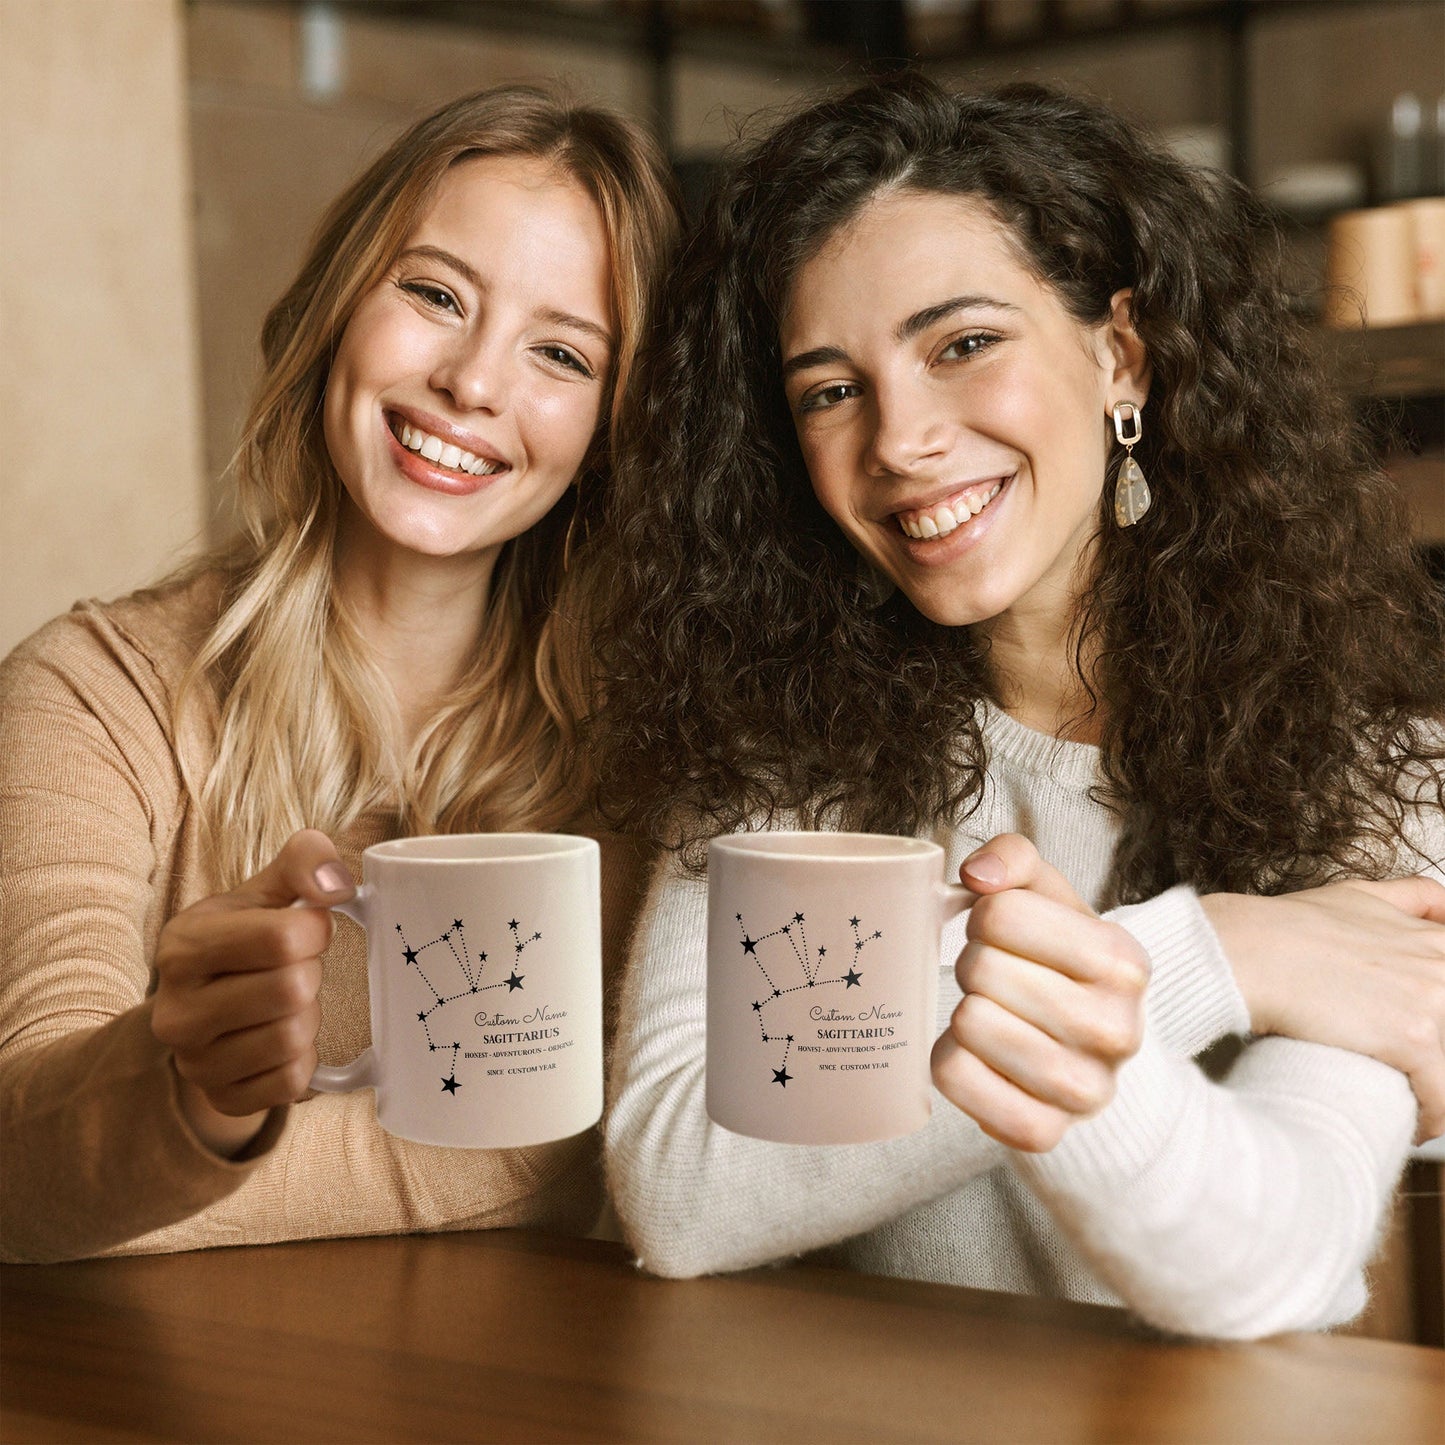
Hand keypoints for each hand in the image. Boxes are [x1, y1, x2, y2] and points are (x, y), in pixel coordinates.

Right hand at [151, 829, 354, 1155]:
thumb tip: (337, 884)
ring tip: (287, 1003)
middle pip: (291, 990)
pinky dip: (304, 1059)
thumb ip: (304, 861)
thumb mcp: (266, 889)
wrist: (208, 1007)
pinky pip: (292, 1083)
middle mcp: (176, 1011)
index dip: (315, 930)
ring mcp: (194, 1063)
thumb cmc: (246, 939)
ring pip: (293, 1038)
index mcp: (183, 947)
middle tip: (295, 969)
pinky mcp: (221, 1098)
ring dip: (308, 1016)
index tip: (309, 928)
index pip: (281, 938)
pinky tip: (283, 1038)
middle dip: (310, 973)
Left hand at [931, 834, 1149, 1151]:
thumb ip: (1014, 857)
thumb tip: (977, 874)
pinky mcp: (1043, 1132)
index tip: (1002, 934)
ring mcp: (1085, 1091)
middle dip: (973, 965)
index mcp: (1123, 961)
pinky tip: (978, 1055)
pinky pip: (954, 1078)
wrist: (1089, 1051)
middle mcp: (1117, 1030)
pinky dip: (949, 1060)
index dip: (984, 917)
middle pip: (979, 970)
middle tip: (995, 978)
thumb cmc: (1057, 961)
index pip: (999, 914)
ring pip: (968, 1024)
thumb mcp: (1049, 897)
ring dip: (962, 1012)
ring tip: (990, 1013)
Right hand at [1202, 877, 1444, 1142]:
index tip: (1425, 1038)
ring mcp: (1434, 1000)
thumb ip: (1410, 897)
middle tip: (1410, 1070)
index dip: (1436, 1018)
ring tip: (1412, 1104)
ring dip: (1436, 1090)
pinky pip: (1443, 1098)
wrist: (1247, 951)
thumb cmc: (1286, 927)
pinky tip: (1411, 1124)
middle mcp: (1442, 965)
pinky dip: (1431, 1119)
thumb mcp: (1356, 895)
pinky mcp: (1415, 1038)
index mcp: (1435, 939)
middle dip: (1436, 1055)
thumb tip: (1442, 906)